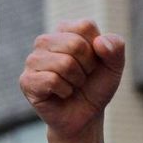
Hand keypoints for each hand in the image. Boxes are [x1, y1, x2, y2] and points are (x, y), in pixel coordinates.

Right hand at [19, 20, 123, 142]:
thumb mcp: (114, 66)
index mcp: (65, 31)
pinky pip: (51, 80)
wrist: (83, 116)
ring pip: (64, 63)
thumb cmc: (95, 87)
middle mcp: (45, 42)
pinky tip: (61, 94)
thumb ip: (116, 48)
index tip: (94, 61)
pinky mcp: (26, 81)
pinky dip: (64, 91)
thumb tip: (99, 42)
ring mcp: (32, 61)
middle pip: (74, 44)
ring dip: (76, 80)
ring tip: (72, 85)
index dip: (97, 48)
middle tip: (82, 77)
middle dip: (87, 66)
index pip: (84, 27)